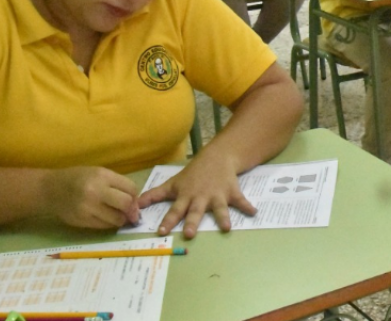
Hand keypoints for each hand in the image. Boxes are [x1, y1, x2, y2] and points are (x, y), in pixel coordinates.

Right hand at [42, 167, 140, 229]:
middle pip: (126, 204)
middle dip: (131, 209)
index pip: (130, 188)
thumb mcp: (98, 173)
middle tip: (130, 212)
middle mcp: (95, 191)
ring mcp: (88, 208)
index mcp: (102, 176)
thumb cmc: (78, 178)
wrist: (51, 189)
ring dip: (121, 219)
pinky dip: (109, 223)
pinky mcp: (82, 221)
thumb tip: (135, 203)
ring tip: (116, 214)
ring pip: (117, 219)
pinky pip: (104, 226)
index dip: (135, 196)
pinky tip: (105, 217)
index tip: (133, 199)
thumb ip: (117, 184)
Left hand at [137, 154, 254, 238]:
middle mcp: (200, 197)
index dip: (168, 221)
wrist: (216, 157)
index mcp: (186, 196)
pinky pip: (241, 200)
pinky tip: (254, 212)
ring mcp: (217, 195)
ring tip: (226, 228)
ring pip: (219, 208)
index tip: (161, 231)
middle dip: (192, 222)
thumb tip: (136, 205)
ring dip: (222, 217)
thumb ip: (155, 195)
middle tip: (189, 233)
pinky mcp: (232, 192)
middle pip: (195, 211)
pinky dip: (248, 206)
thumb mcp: (173, 183)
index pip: (174, 210)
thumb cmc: (192, 174)